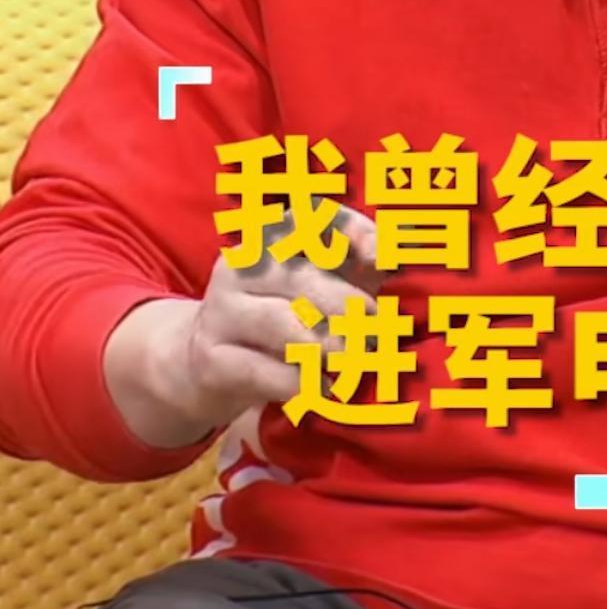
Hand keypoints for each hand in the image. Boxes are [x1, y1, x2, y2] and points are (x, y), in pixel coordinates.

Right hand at [105, 204, 380, 448]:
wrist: (207, 365)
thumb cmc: (284, 319)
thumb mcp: (323, 286)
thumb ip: (360, 268)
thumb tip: (398, 254)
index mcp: (268, 240)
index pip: (308, 218)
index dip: (349, 231)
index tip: (380, 259)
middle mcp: (239, 267)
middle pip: (300, 277)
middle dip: (348, 307)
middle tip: (376, 334)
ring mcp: (220, 312)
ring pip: (281, 323)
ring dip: (328, 346)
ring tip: (353, 362)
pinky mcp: (211, 358)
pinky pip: (263, 371)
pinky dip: (301, 384)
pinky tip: (323, 390)